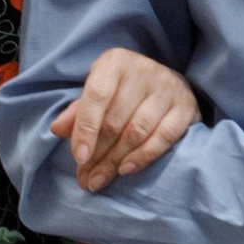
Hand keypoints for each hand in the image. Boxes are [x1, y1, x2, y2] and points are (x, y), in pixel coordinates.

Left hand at [51, 49, 199, 191]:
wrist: (167, 82)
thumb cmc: (124, 89)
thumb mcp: (99, 91)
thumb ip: (79, 111)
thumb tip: (58, 129)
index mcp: (115, 62)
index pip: (97, 96)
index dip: (86, 129)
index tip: (79, 158)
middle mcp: (144, 71)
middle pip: (116, 120)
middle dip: (98, 154)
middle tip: (85, 179)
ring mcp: (168, 88)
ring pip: (137, 131)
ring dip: (116, 161)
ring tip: (100, 180)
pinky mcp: (186, 107)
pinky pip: (164, 137)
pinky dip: (144, 156)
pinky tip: (126, 170)